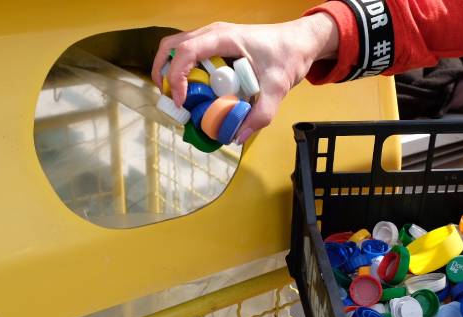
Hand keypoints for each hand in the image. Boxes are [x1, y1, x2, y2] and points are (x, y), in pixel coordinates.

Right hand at [151, 14, 338, 144]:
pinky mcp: (215, 46)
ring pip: (176, 50)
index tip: (182, 102)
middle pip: (171, 47)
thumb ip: (261, 114)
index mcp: (223, 37)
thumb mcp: (277, 87)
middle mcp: (212, 34)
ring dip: (171, 73)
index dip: (176, 77)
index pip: (186, 52)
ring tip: (179, 100)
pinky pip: (190, 56)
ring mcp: (212, 38)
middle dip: (163, 74)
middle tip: (170, 101)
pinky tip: (193, 93)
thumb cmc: (288, 55)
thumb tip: (238, 135)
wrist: (299, 43)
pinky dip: (183, 73)